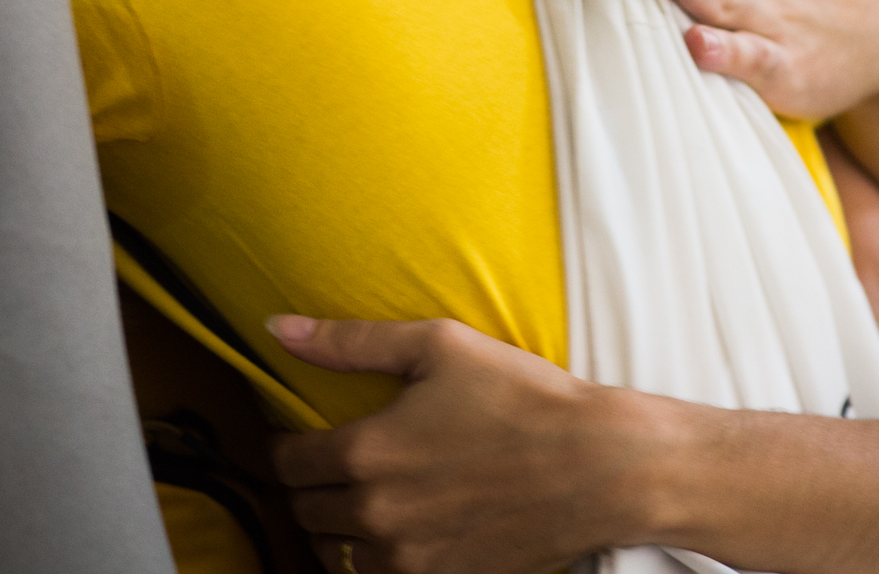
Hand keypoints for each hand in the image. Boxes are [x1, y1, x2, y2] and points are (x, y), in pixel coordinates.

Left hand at [267, 314, 660, 573]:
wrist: (599, 465)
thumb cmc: (520, 397)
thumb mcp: (436, 347)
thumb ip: (350, 342)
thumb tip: (279, 328)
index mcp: (368, 453)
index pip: (287, 463)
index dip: (285, 445)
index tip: (299, 434)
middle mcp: (379, 515)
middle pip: (305, 512)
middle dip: (309, 486)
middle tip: (331, 465)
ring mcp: (411, 559)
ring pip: (336, 555)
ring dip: (337, 529)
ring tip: (357, 500)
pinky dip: (375, 560)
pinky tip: (395, 532)